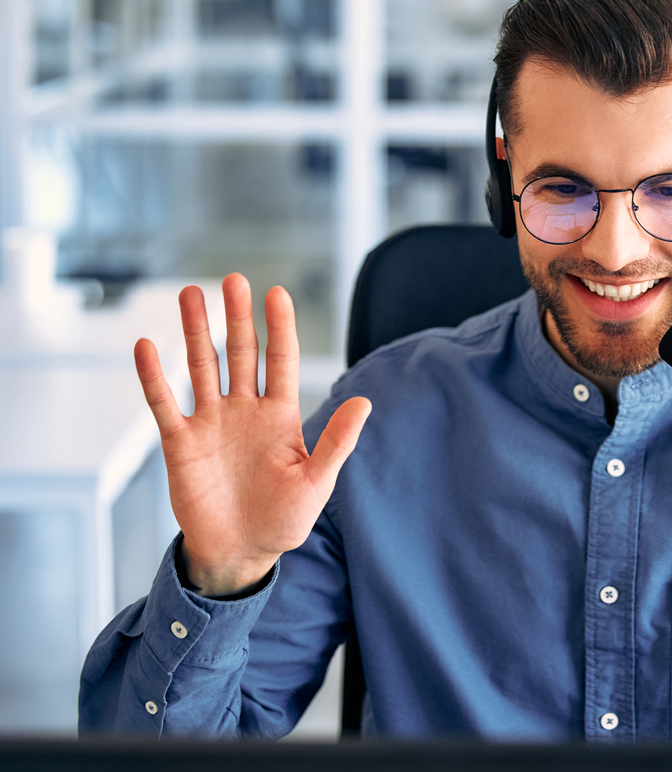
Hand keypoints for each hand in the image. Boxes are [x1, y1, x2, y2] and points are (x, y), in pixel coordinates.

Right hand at [134, 273, 370, 595]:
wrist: (241, 553)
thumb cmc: (284, 519)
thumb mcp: (317, 482)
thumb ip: (337, 442)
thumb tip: (364, 402)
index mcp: (281, 416)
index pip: (281, 361)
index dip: (280, 328)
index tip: (278, 293)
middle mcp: (245, 411)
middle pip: (241, 354)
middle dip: (238, 317)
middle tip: (234, 279)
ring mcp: (211, 423)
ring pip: (202, 367)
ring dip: (197, 332)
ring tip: (191, 294)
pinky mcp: (180, 443)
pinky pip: (164, 403)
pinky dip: (154, 376)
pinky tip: (146, 346)